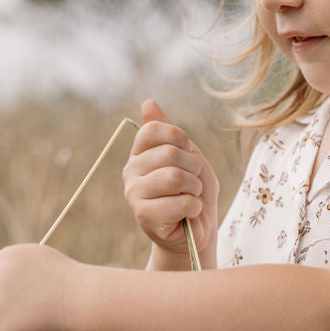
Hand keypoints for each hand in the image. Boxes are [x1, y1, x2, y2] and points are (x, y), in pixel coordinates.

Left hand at [0, 244, 79, 330]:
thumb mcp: (40, 263)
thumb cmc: (71, 286)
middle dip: (9, 312)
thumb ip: (8, 265)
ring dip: (10, 328)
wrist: (86, 301)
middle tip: (41, 312)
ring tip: (40, 322)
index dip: (13, 294)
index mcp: (5, 257)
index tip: (36, 297)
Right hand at [122, 99, 218, 263]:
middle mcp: (131, 171)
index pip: (154, 129)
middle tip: (192, 183)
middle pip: (169, 153)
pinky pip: (181, 201)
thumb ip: (168, 130)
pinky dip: (194, 207)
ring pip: (175, 176)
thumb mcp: (187, 154)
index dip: (180, 139)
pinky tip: (188, 214)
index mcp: (140, 153)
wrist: (199, 228)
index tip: (187, 155)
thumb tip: (148, 102)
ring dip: (194, 188)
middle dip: (193, 168)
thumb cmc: (193, 191)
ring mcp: (134, 194)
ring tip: (190, 197)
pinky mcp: (144, 216)